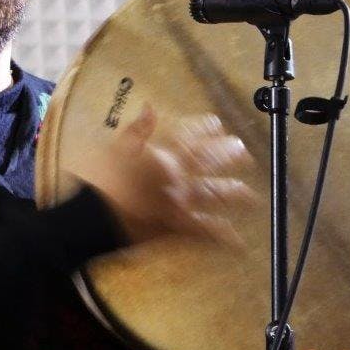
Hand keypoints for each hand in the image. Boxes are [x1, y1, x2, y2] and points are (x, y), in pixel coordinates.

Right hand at [80, 104, 254, 246]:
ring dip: (233, 195)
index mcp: (163, 156)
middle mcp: (178, 177)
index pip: (189, 137)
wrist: (97, 217)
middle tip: (244, 153)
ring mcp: (181, 202)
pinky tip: (238, 242)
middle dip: (228, 157)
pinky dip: (222, 238)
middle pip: (210, 163)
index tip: (217, 123)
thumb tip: (151, 108)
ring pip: (214, 195)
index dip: (205, 129)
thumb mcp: (116, 150)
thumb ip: (137, 130)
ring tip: (251, 197)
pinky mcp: (179, 227)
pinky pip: (206, 232)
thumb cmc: (104, 183)